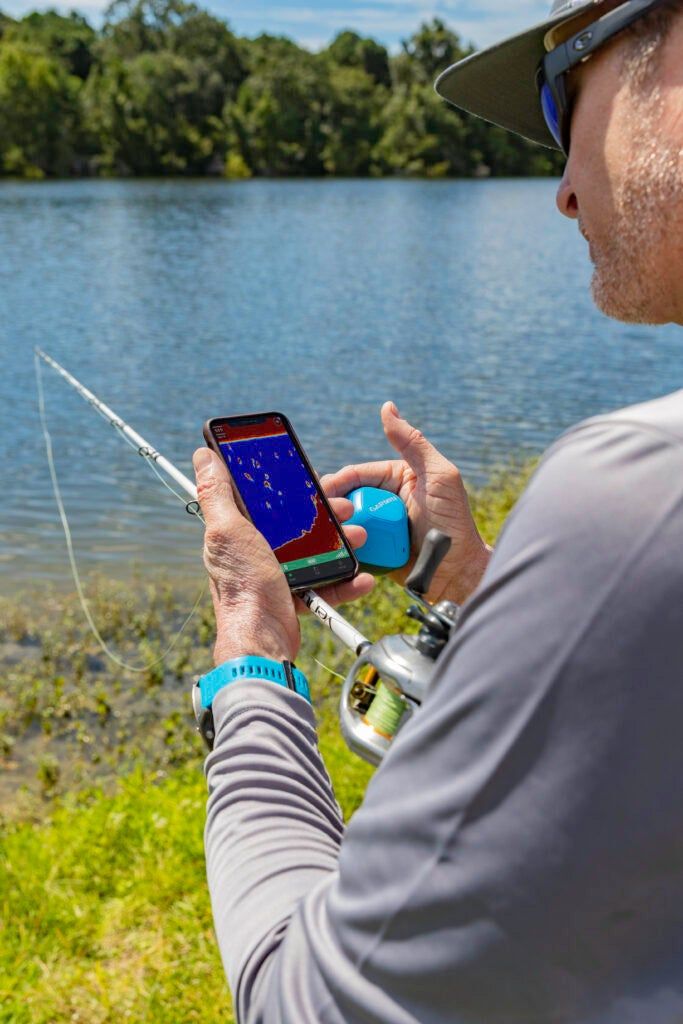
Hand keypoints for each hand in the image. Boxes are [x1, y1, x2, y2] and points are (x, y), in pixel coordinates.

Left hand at [193, 448, 373, 666]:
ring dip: (342, 543)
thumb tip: (204, 456)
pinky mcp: (296, 595)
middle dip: (325, 514)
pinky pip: (326, 583)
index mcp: (236, 532)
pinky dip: (346, 581)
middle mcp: (254, 550)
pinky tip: (361, 578)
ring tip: (359, 537)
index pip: (261, 499)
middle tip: (345, 507)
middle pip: (295, 523)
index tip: (309, 477)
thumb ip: (216, 494)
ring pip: (315, 550)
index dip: (285, 486)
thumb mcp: (227, 531)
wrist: (262, 639)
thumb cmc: (242, 585)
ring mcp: (277, 574)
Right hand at [321, 403, 490, 605]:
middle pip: (345, 497)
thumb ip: (414, 443)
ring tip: (331, 534)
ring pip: (344, 522)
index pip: (357, 474)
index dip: (338, 481)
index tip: (324, 491)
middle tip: (325, 516)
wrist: (458, 573)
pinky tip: (333, 549)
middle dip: (332, 505)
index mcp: (395, 478)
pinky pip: (350, 545)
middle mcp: (384, 500)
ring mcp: (378, 526)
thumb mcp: (439, 477)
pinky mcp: (374, 551)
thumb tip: (387, 408)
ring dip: (335, 527)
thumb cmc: (454, 523)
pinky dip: (341, 546)